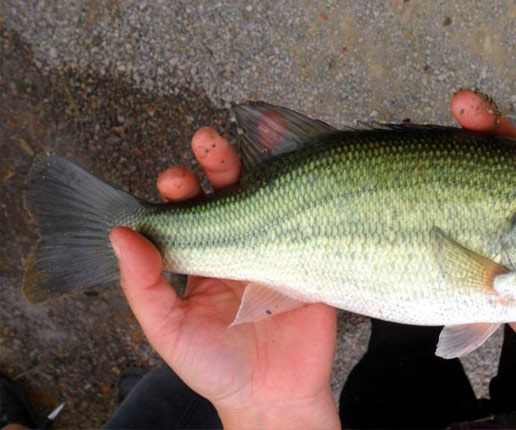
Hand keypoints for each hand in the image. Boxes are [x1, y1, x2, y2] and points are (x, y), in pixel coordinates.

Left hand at [109, 128, 338, 427]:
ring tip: (254, 134)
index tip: (175, 179)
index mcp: (204, 261)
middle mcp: (240, 247)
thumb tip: (121, 235)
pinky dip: (307, 186)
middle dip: (217, 164)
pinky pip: (309, 216)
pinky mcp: (311, 256)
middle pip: (229, 194)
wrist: (276, 397)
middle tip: (207, 143)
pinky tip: (302, 159)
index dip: (180, 190)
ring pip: (268, 196)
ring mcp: (278, 248)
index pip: (189, 213)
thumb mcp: (169, 331)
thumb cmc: (217, 368)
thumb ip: (144, 286)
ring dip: (260, 164)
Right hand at [451, 90, 515, 406]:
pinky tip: (418, 184)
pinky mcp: (488, 262)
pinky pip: (461, 234)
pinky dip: (436, 208)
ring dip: (456, 153)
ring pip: (478, 185)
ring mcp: (508, 232)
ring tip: (438, 131)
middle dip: (485, 124)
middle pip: (507, 154)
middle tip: (466, 107)